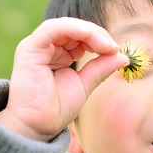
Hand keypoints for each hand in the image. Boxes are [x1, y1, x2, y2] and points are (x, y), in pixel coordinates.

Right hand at [0, 17, 127, 140]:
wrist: (38, 127)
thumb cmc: (56, 109)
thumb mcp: (85, 84)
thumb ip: (101, 68)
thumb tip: (123, 57)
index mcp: (57, 53)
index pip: (80, 35)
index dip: (99, 39)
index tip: (116, 50)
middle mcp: (45, 47)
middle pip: (74, 28)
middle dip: (97, 35)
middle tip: (113, 48)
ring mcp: (36, 46)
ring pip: (65, 25)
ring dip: (89, 32)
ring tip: (105, 45)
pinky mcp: (29, 49)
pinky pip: (51, 30)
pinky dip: (71, 28)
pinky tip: (88, 34)